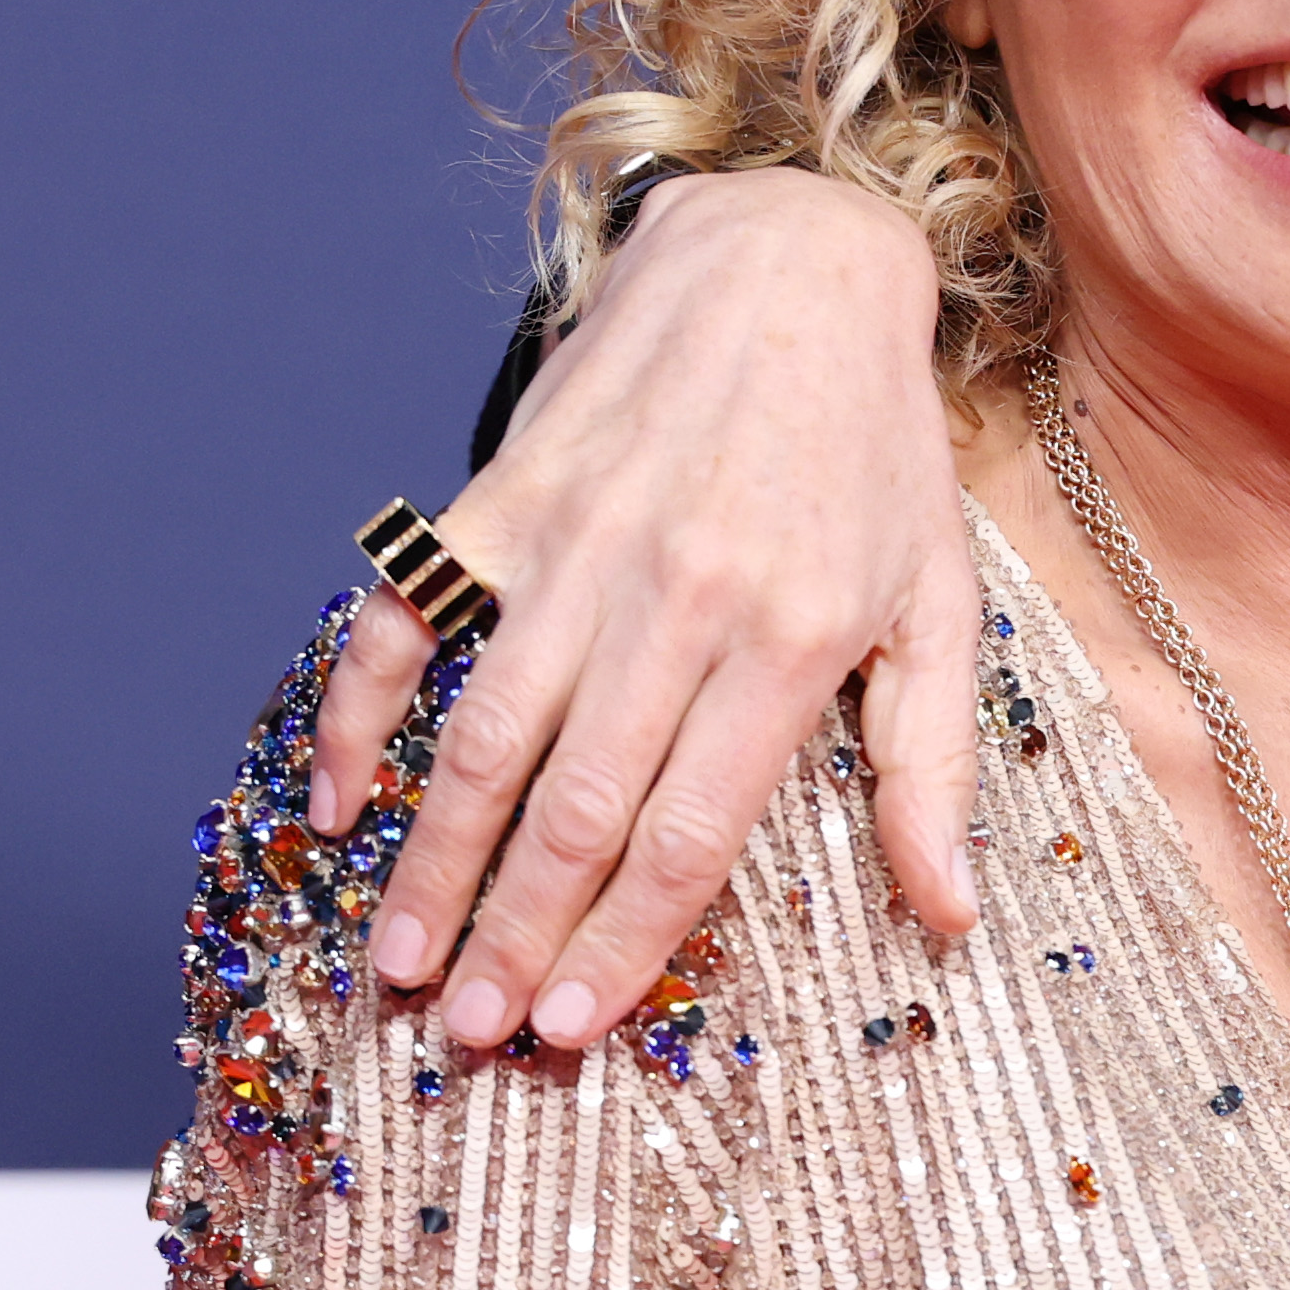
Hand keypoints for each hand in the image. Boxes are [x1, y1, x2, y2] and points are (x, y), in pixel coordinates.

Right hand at [312, 168, 988, 1044]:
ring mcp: (578, 541)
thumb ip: (930, 764)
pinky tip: (338, 804)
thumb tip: (951, 915)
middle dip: (515, 934)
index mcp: (793, 636)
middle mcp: (678, 596)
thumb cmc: (874, 447)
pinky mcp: (504, 491)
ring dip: (432, 861)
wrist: (790, 257)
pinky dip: (359, 712)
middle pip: (578, 806)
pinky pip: (408, 620)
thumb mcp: (938, 598)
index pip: (691, 829)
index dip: (624, 940)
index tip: (572, 1026)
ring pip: (484, 736)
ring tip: (399, 961)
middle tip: (467, 1032)